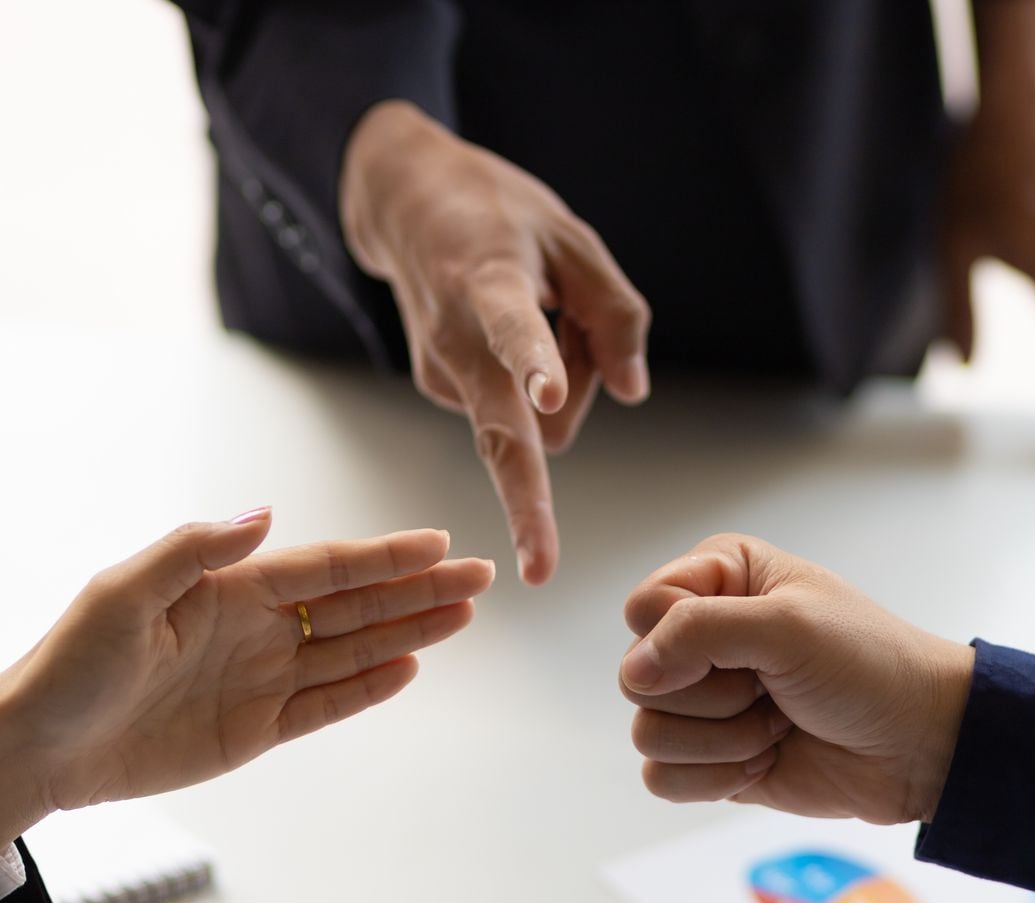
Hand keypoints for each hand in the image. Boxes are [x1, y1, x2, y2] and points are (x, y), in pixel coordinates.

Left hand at [0, 509, 493, 846]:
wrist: (40, 748)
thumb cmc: (70, 664)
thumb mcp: (123, 594)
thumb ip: (195, 550)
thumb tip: (266, 515)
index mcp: (228, 588)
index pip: (325, 567)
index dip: (384, 557)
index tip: (438, 543)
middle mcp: (254, 627)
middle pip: (354, 604)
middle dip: (418, 589)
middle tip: (480, 576)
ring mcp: (259, 678)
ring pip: (352, 649)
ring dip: (409, 632)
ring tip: (463, 616)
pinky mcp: (254, 730)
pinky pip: (326, 703)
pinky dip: (369, 687)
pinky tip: (410, 667)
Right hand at [340, 100, 651, 584]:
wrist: (402, 201)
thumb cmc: (499, 215)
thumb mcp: (573, 237)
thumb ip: (614, 312)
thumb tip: (632, 393)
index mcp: (490, 282)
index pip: (516, 327)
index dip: (534, 364)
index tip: (546, 400)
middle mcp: (457, 339)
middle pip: (499, 431)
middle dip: (523, 501)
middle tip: (541, 568)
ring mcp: (442, 371)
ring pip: (534, 420)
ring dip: (563, 386)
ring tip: (544, 309)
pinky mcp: (439, 387)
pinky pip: (518, 411)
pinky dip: (535, 382)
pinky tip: (520, 330)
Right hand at [618, 534, 973, 824]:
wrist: (920, 745)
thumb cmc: (869, 667)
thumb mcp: (788, 625)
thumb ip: (698, 630)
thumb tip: (636, 672)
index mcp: (718, 579)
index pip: (643, 609)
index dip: (681, 637)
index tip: (747, 644)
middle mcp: (701, 636)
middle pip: (637, 676)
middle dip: (713, 695)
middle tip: (773, 689)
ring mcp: (702, 701)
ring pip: (648, 732)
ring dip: (723, 740)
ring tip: (777, 725)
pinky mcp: (707, 757)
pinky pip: (661, 778)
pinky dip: (717, 778)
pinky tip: (764, 761)